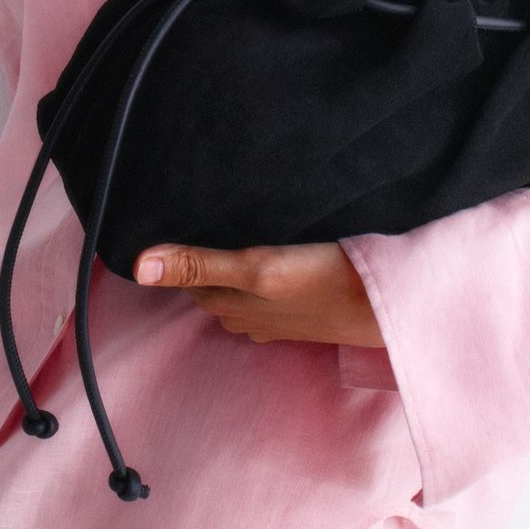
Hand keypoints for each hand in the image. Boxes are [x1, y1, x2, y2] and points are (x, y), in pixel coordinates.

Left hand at [133, 240, 386, 348]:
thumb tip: (139, 267)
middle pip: (208, 281)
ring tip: (228, 225)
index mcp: (228, 305)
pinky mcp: (302, 307)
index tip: (165, 219)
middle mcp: (246, 314)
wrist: (390, 303)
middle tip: (194, 212)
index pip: (184, 277)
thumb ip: (201, 263)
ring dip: (229, 261)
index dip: (175, 250)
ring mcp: (276, 315)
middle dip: (199, 254)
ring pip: (237, 285)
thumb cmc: (326, 283)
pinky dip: (259, 270)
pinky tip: (271, 250)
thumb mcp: (258, 268)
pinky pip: (266, 288)